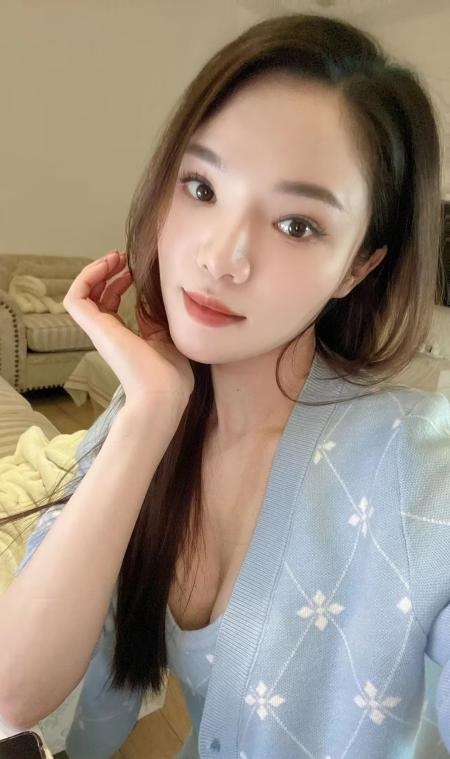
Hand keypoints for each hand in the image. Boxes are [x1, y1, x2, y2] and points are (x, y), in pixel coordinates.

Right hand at [63, 250, 194, 411]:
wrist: (164, 393)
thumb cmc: (171, 375)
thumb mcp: (167, 338)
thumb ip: (157, 319)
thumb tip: (152, 298)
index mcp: (124, 337)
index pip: (112, 303)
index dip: (120, 282)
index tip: (135, 270)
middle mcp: (108, 333)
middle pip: (96, 296)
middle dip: (107, 272)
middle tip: (124, 258)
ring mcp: (100, 330)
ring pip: (81, 294)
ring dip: (95, 271)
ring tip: (115, 257)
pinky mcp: (95, 328)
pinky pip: (76, 297)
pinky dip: (86, 277)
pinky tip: (107, 265)